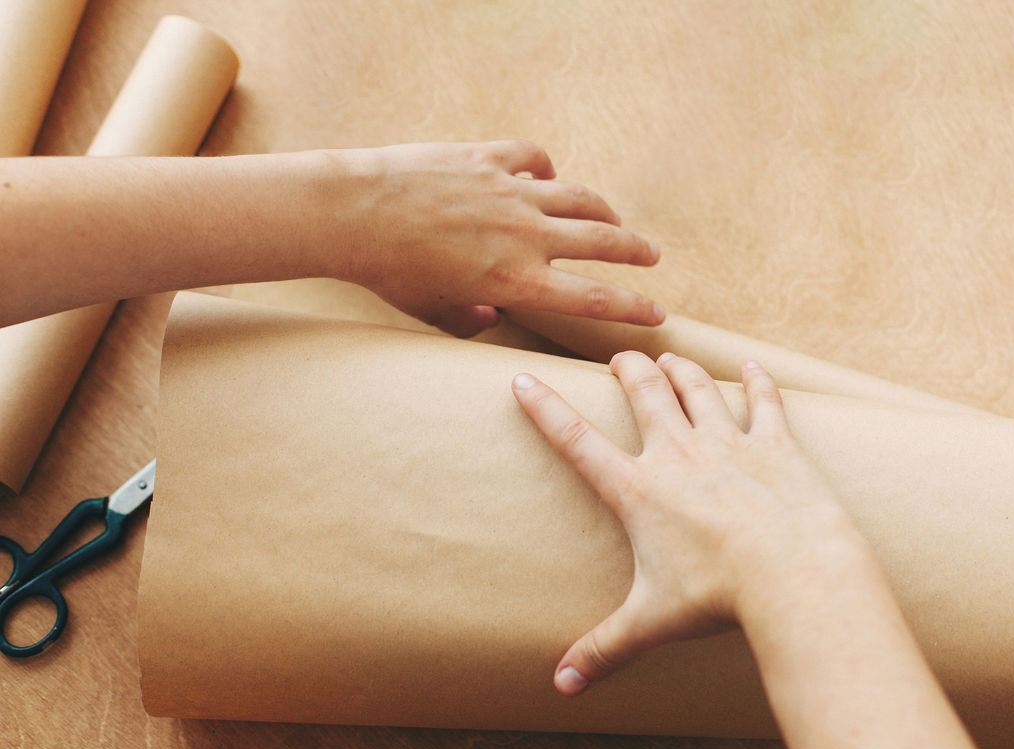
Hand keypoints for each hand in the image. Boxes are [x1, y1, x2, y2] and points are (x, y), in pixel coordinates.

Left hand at [332, 140, 663, 336]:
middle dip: (635, 251)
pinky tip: (545, 175)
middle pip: (604, 242)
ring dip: (605, 209)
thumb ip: (470, 321)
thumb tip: (493, 319)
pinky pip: (534, 158)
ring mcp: (511, 192)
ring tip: (615, 218)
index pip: (596, 299)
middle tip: (652, 257)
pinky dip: (546, 168)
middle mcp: (526, 236)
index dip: (634, 308)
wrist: (352, 213)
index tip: (657, 314)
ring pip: (580, 197)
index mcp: (518, 282)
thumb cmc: (388, 271)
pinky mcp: (488, 158)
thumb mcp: (432, 313)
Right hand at [511, 352, 868, 694]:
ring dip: (680, 368)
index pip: (577, 440)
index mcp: (638, 490)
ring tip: (670, 358)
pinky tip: (754, 368)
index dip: (544, 408)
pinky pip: (764, 400)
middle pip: (644, 392)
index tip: (523, 379)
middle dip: (627, 368)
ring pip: (697, 386)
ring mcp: (728, 443)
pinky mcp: (774, 444)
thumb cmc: (718, 598)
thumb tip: (561, 686)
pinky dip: (758, 381)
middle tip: (620, 360)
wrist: (792, 573)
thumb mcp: (651, 623)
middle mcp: (678, 454)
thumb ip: (603, 649)